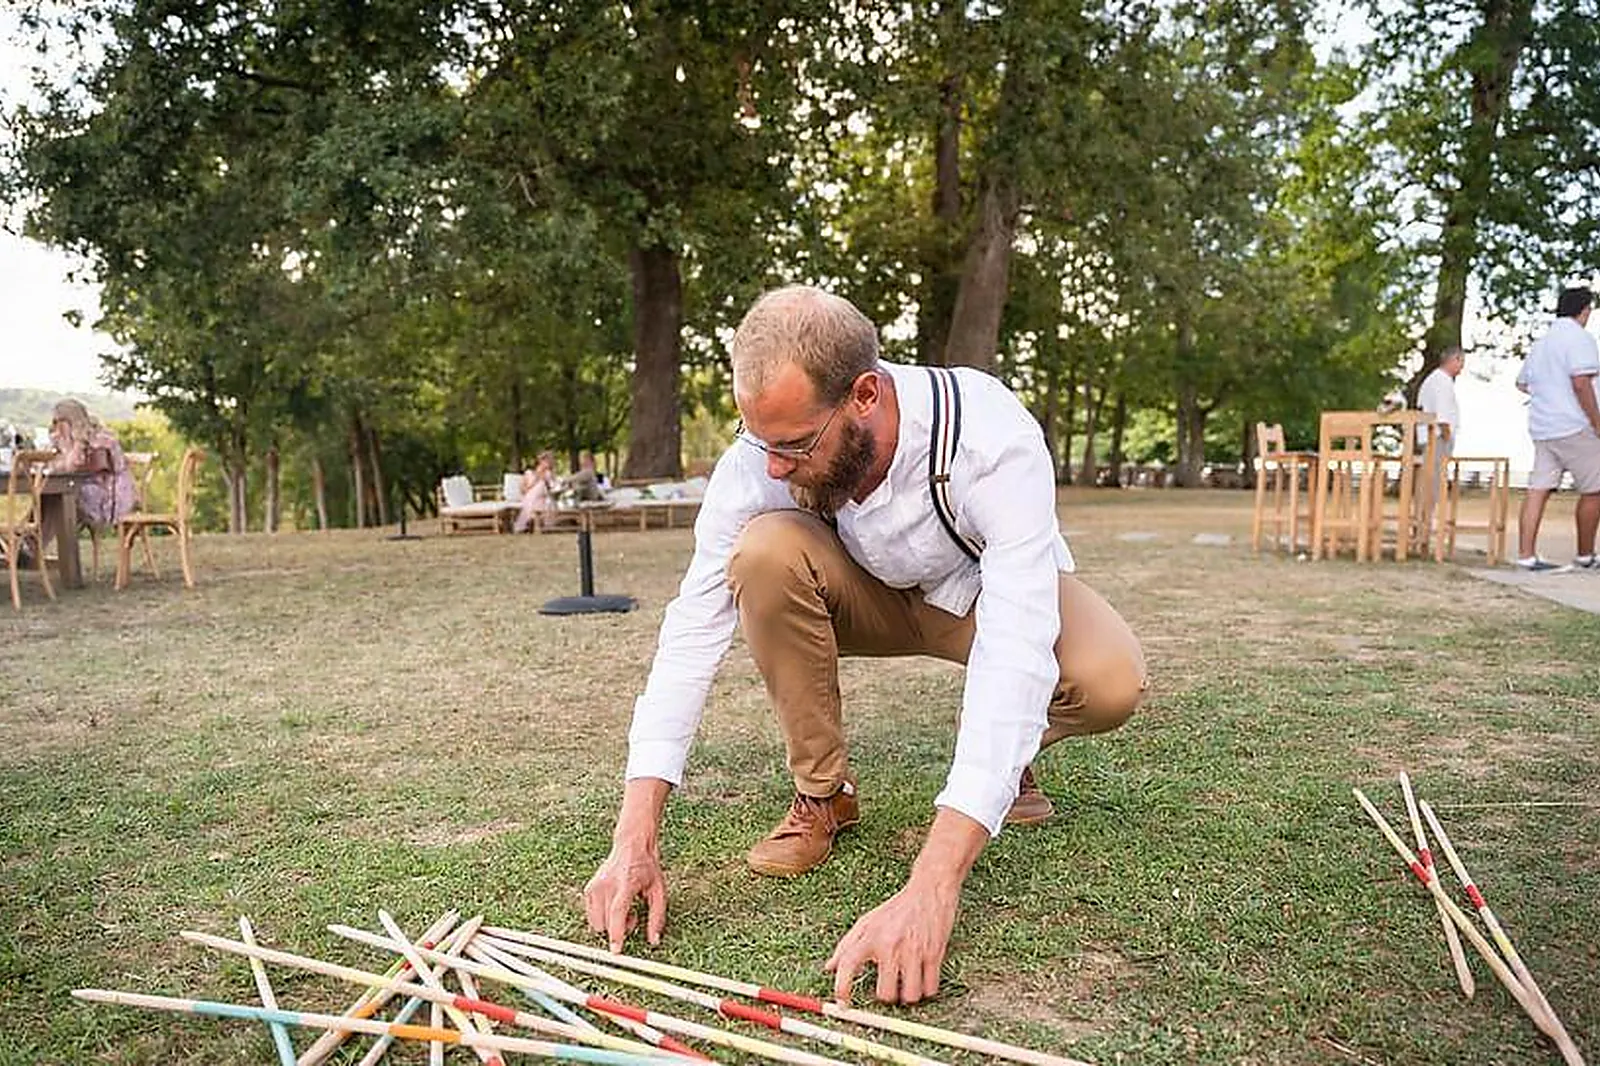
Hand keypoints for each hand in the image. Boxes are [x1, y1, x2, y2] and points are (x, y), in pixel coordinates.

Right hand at [583, 840, 666, 952]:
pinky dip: (603, 918)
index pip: (617, 912)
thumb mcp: (659, 891)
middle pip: (606, 923)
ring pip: (597, 924)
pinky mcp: (588, 890)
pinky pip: (592, 917)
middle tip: (634, 918)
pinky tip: (614, 907)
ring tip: (624, 910)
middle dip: (619, 930)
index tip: (616, 951)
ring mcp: (594, 887)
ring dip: (610, 925)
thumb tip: (654, 941)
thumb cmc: (646, 868)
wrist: (630, 847)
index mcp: (626, 883)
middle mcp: (606, 885)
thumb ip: (657, 917)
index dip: (617, 933)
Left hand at [824, 881, 958, 1004]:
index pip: (848, 963)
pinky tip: (923, 979)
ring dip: (908, 996)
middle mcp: (889, 944)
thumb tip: (829, 967)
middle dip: (887, 996)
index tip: (842, 1003)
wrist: (929, 891)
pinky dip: (926, 990)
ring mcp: (913, 951)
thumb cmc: (898, 908)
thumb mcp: (868, 922)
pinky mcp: (934, 953)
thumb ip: (847, 946)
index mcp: (870, 936)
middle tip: (889, 986)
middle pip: (885, 994)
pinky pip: (930, 988)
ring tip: (907, 984)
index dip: (842, 987)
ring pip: (909, 996)